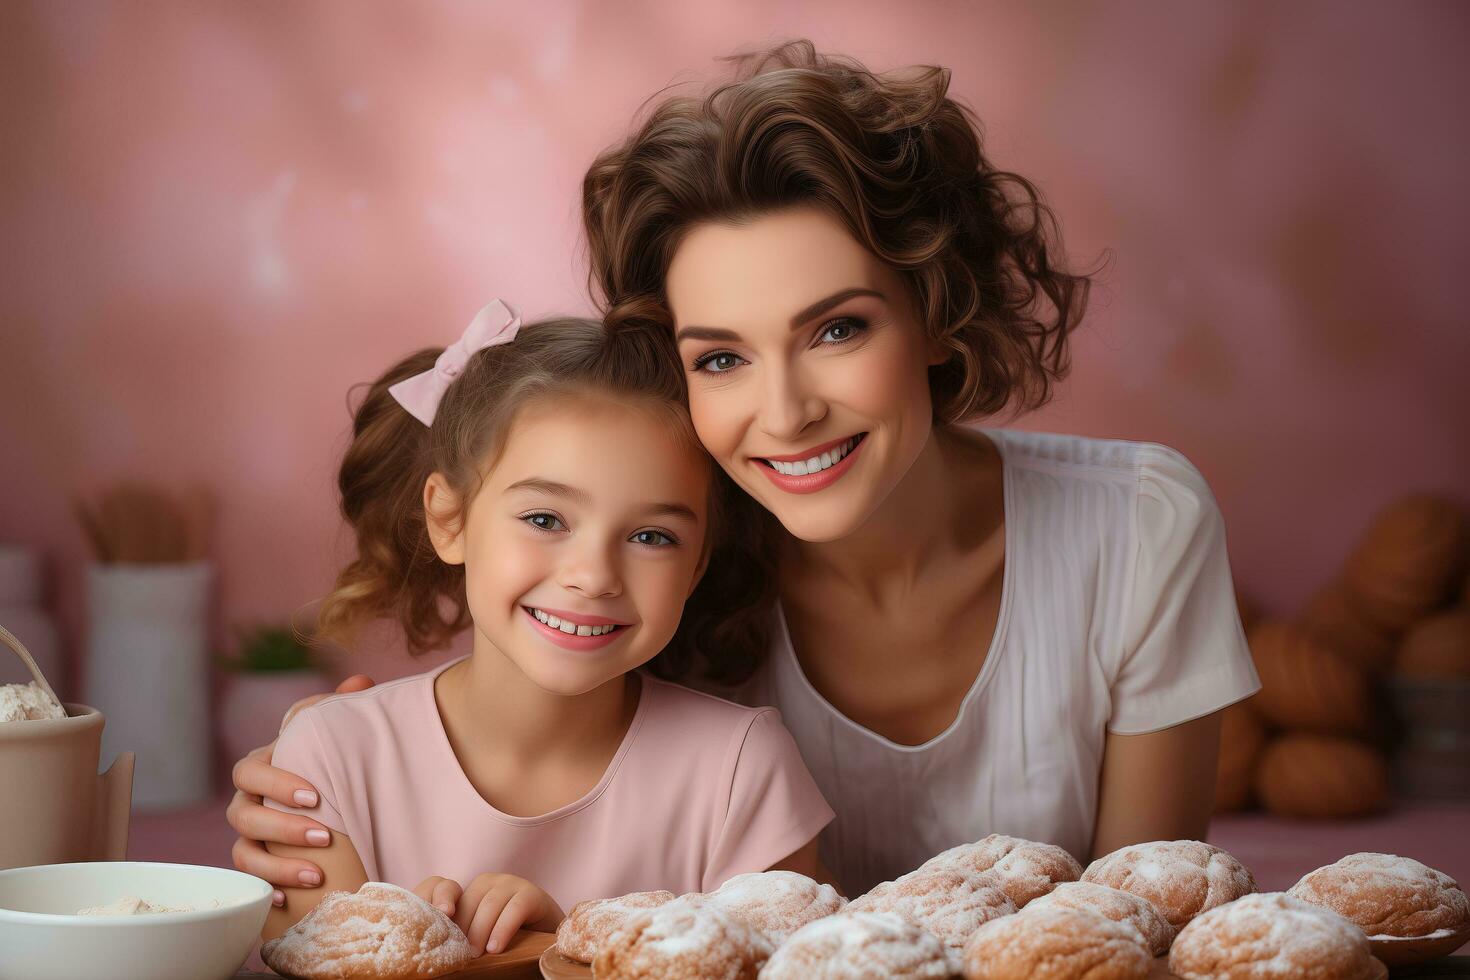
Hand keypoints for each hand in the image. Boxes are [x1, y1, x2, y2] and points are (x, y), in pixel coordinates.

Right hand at [226, 675, 375, 903]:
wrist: (340, 801)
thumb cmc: (335, 762)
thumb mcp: (339, 734)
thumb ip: (344, 707)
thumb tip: (360, 683)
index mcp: (262, 766)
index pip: (250, 772)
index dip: (277, 785)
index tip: (316, 796)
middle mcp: (247, 803)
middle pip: (245, 817)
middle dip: (284, 828)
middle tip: (325, 837)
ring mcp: (249, 837)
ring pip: (245, 853)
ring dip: (278, 865)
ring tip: (317, 875)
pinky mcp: (258, 866)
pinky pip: (249, 882)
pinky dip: (265, 890)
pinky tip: (285, 901)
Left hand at [413, 873, 563, 956]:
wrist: (546, 936)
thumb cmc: (506, 940)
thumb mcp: (481, 934)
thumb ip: (463, 935)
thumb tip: (436, 949)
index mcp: (471, 890)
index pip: (447, 891)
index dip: (439, 901)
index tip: (435, 924)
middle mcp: (489, 882)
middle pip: (469, 900)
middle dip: (463, 929)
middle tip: (460, 955)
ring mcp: (512, 883)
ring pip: (490, 903)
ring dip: (481, 931)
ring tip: (477, 955)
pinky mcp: (532, 893)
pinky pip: (515, 908)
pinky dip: (503, 929)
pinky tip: (496, 948)